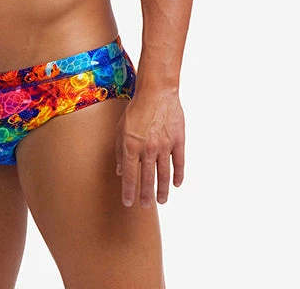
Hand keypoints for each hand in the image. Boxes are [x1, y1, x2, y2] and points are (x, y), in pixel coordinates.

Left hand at [115, 90, 184, 206]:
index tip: (128, 203)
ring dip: (162, 190)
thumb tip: (120, 170)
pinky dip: (178, 175)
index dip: (129, 191)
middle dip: (145, 195)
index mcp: (132, 146)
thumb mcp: (121, 128)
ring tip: (161, 201)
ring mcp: (165, 146)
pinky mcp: (178, 141)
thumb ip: (120, 150)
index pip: (130, 176)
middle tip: (145, 206)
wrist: (157, 92)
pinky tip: (176, 184)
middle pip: (147, 179)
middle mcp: (148, 150)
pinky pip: (179, 163)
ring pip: (164, 175)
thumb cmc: (136, 108)